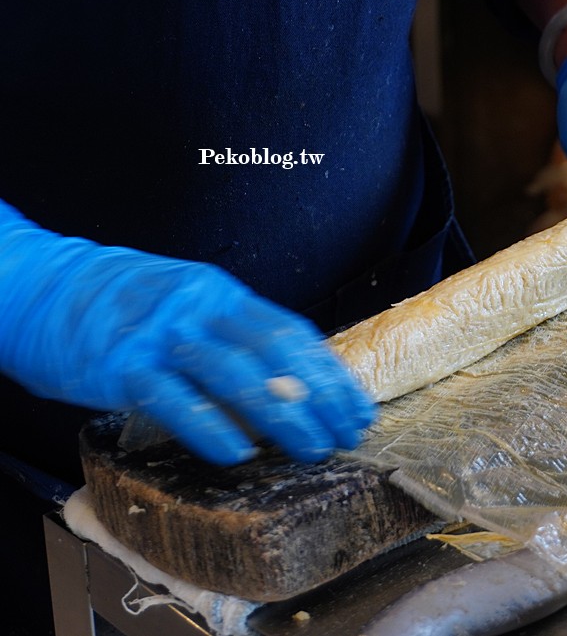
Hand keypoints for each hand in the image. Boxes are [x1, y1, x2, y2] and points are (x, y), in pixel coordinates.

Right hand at [0, 202, 374, 465]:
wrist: (39, 286)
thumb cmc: (120, 305)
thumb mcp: (186, 305)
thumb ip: (230, 336)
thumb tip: (288, 381)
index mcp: (221, 294)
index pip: (291, 333)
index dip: (329, 372)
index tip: (356, 407)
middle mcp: (199, 308)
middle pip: (275, 353)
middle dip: (320, 397)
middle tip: (346, 434)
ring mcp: (161, 334)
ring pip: (235, 374)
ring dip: (281, 415)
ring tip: (311, 448)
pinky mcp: (122, 364)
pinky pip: (173, 398)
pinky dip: (208, 425)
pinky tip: (237, 452)